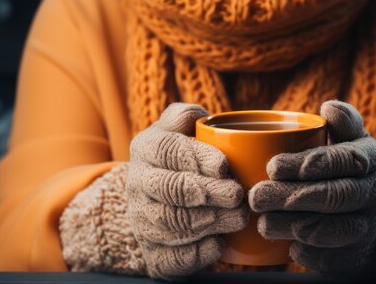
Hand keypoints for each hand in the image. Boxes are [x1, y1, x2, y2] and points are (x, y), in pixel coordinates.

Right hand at [126, 103, 247, 278]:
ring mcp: (142, 221)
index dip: (197, 158)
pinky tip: (218, 244)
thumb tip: (203, 117)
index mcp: (145, 148)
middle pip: (171, 189)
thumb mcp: (176, 130)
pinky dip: (197, 253)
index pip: (167, 150)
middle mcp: (137, 184)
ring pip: (173, 224)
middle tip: (237, 194)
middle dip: (207, 192)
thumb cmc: (178, 157)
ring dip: (209, 222)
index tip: (224, 165)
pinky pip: (172, 258)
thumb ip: (186, 117)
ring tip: (238, 217)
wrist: (154, 199)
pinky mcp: (153, 253)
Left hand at [249, 100, 375, 274]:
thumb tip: (328, 106)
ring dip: (294, 227)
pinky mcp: (358, 254)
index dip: (310, 164)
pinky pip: (335, 258)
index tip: (273, 166)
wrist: (374, 211)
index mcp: (371, 160)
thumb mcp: (353, 140)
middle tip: (256, 196)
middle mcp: (375, 194)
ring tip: (263, 223)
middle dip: (291, 197)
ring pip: (333, 230)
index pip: (344, 160)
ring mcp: (368, 227)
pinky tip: (287, 247)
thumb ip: (343, 121)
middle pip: (334, 197)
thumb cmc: (350, 167)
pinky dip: (310, 254)